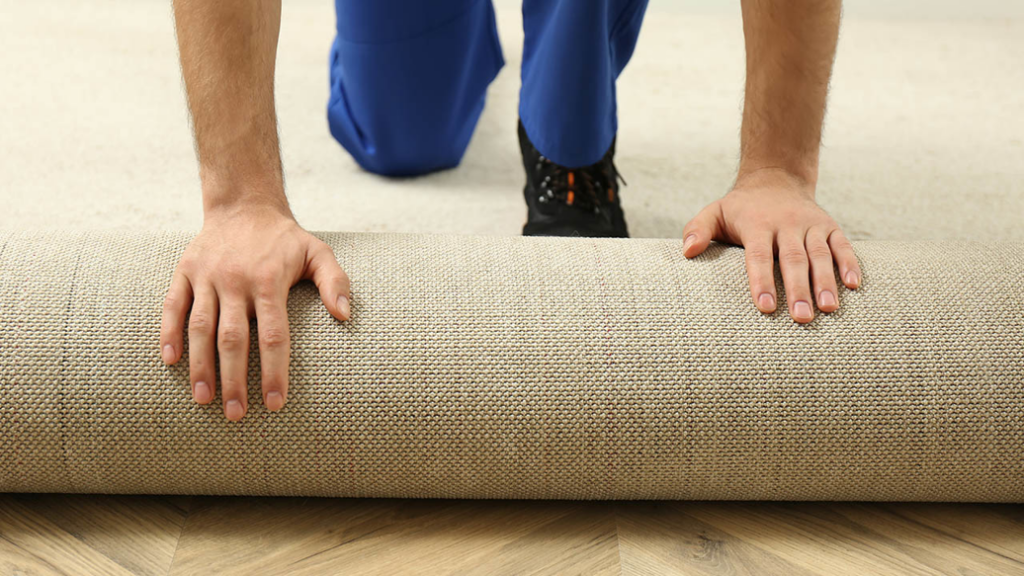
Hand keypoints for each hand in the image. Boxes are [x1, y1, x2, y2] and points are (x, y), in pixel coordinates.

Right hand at [159, 205, 350, 419]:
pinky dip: (168, 333)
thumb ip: (335, 282)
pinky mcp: (185, 270)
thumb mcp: (318, 252)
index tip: (275, 403)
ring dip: (200, 365)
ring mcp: (207, 276)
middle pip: (233, 339)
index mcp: (269, 281)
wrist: (244, 203)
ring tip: (203, 399)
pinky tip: (170, 361)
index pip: (273, 336)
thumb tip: (345, 316)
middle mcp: (236, 280)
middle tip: (236, 414)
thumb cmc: (285, 238)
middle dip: (233, 380)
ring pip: (200, 327)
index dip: (273, 371)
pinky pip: (173, 305)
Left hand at [681, 168, 860, 322]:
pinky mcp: (829, 226)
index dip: (761, 280)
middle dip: (798, 289)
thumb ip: (698, 229)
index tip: (764, 306)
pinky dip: (849, 263)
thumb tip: (687, 251)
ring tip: (828, 309)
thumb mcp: (715, 212)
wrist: (776, 179)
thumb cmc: (741, 208)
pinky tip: (853, 286)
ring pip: (820, 254)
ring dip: (825, 282)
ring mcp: (810, 225)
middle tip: (801, 318)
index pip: (758, 255)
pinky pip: (842, 245)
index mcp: (757, 225)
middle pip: (793, 259)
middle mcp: (787, 224)